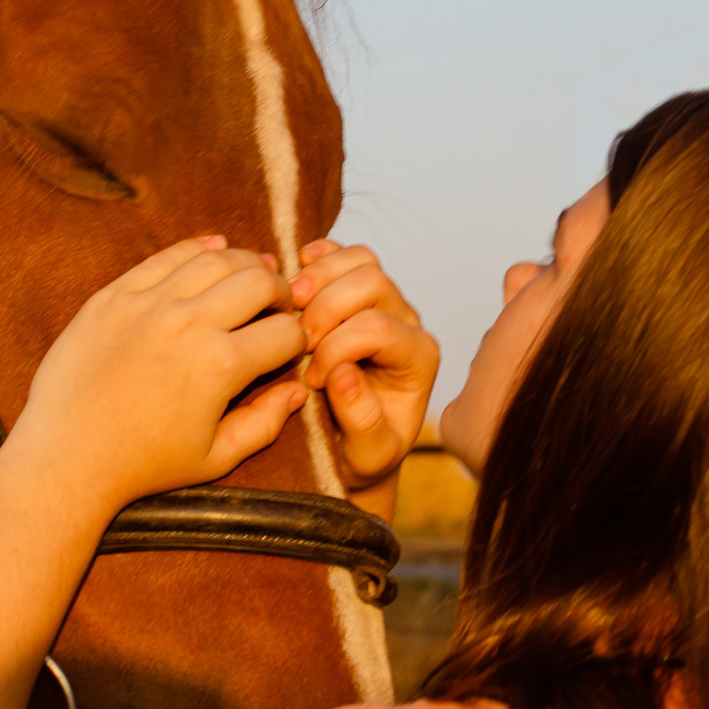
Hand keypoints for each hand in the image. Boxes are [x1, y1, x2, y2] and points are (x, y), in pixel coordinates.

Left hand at [9, 237, 309, 514]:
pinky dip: (198, 248)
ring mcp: (149, 304)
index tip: (291, 349)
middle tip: (280, 307)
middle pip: (260, 281)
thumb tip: (298, 391)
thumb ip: (265, 423)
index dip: (299, 340)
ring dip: (245, 265)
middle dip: (282, 293)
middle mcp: (189, 325)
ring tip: (251, 279)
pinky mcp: (116, 295)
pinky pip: (167, 256)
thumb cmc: (142, 463)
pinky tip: (214, 251)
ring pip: (217, 258)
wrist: (68, 456)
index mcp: (220, 367)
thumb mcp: (215, 458)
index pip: (287, 332)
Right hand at [291, 240, 439, 520]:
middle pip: (372, 281)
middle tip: (297, 342)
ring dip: (318, 277)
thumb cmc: (362, 452)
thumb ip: (362, 421)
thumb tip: (342, 374)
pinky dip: (315, 257)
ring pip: (360, 260)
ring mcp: (383, 300)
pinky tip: (293, 279)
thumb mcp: (368, 455)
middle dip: (326, 307)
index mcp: (418, 358)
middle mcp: (407, 322)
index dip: (337, 347)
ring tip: (290, 307)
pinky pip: (341, 253)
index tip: (313, 381)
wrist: (351, 445)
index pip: (379, 328)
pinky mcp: (354, 291)